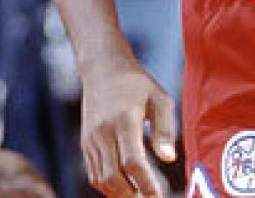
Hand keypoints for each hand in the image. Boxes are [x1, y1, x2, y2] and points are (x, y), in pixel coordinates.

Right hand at [79, 61, 175, 197]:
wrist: (102, 70)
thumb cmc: (137, 83)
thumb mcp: (160, 98)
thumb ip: (165, 128)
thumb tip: (169, 158)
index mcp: (123, 121)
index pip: (132, 162)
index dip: (145, 183)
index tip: (157, 195)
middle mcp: (102, 133)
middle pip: (112, 178)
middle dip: (130, 195)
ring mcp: (90, 140)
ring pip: (100, 179)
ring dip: (118, 194)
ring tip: (139, 196)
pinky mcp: (85, 144)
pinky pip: (93, 173)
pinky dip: (107, 185)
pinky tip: (124, 188)